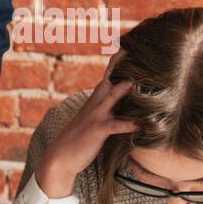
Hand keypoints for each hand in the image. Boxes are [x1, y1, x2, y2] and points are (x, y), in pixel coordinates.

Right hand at [36, 52, 139, 198]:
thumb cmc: (80, 138)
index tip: (131, 46)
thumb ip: (108, 108)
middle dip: (123, 65)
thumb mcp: (94, 118)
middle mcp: (96, 103)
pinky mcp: (97, 130)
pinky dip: (127, 125)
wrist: (60, 157)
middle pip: (110, 78)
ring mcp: (96, 115)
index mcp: (96, 99)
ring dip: (127, 89)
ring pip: (113, 96)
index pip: (108, 75)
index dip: (118, 61)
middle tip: (141, 52)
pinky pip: (114, 126)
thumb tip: (127, 103)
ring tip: (142, 82)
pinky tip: (140, 125)